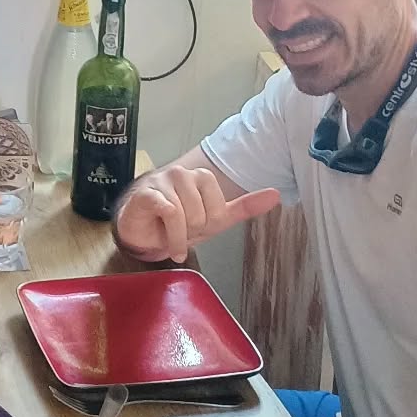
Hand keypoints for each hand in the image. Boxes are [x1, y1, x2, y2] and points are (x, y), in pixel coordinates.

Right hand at [114, 167, 279, 262]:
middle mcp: (182, 174)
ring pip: (187, 215)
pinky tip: (165, 242)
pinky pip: (170, 214)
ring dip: (179, 236)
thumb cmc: (175, 225)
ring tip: (169, 234)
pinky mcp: (147, 193)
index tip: (194, 227)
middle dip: (192, 231)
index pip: (219, 207)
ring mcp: (163, 181)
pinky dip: (171, 236)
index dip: (208, 224)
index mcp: (201, 177)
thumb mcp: (215, 219)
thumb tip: (275, 194)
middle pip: (203, 213)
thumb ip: (244, 207)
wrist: (141, 233)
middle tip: (179, 231)